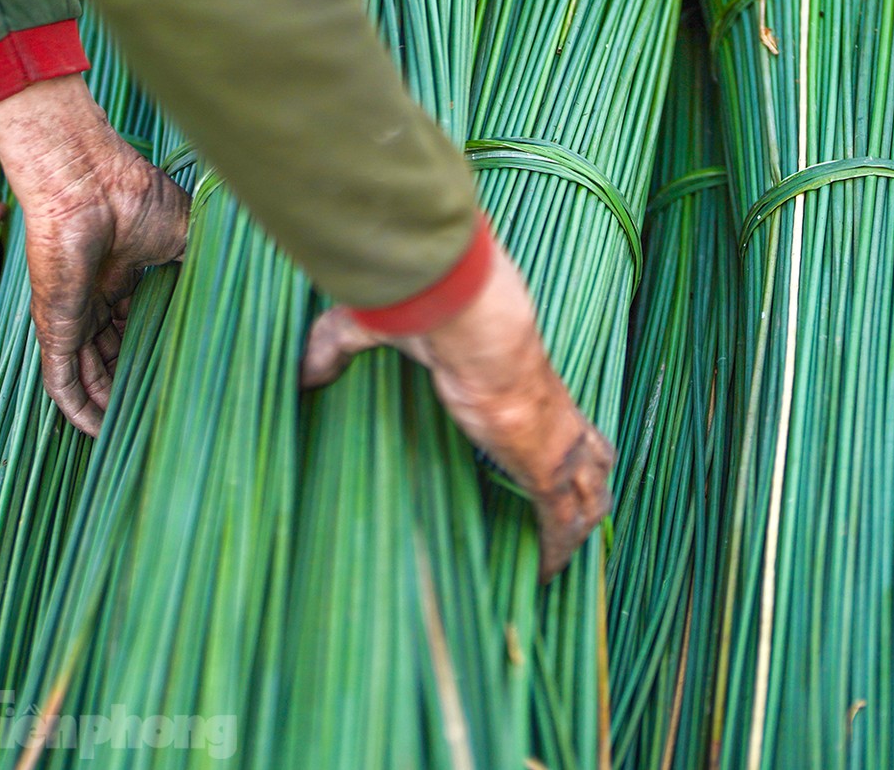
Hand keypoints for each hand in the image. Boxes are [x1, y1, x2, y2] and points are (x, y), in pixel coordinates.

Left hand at [0, 76, 189, 433]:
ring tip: (129, 437)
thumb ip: (208, 266)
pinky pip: (61, 379)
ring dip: (104, 405)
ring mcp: (72, 313)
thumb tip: (248, 289)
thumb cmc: (134, 197)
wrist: (88, 182)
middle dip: (128, 384)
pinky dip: (76, 408)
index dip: (152, 351)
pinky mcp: (55, 326)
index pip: (135, 325)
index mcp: (123, 273)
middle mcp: (95, 296)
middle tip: (157, 413)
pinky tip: (95, 433)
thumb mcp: (189, 235)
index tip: (177, 374)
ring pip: (86, 373)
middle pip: (111, 353)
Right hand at [302, 232, 613, 579]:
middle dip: (588, 491)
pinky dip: (557, 549)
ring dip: (579, 528)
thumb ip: (341, 347)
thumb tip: (302, 372)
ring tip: (561, 558)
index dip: (559, 445)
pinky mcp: (544, 466)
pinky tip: (546, 575)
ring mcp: (553, 444)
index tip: (545, 465)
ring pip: (588, 497)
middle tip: (570, 521)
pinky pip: (561, 521)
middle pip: (591, 461)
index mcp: (521, 383)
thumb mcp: (378, 329)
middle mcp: (550, 417)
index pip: (555, 419)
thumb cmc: (436, 318)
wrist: (471, 324)